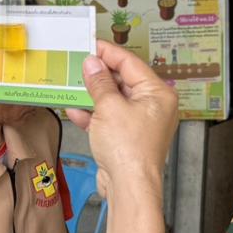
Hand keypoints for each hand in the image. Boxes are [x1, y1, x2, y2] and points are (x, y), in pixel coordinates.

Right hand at [65, 42, 176, 198]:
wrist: (129, 187)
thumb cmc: (129, 151)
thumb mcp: (109, 107)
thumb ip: (100, 83)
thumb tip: (92, 64)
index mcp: (158, 93)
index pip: (131, 63)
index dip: (108, 53)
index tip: (90, 45)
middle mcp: (153, 106)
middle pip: (123, 81)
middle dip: (99, 75)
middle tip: (79, 65)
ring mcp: (141, 123)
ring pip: (114, 100)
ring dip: (93, 95)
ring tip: (74, 86)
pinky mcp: (128, 137)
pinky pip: (110, 118)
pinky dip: (94, 115)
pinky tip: (76, 111)